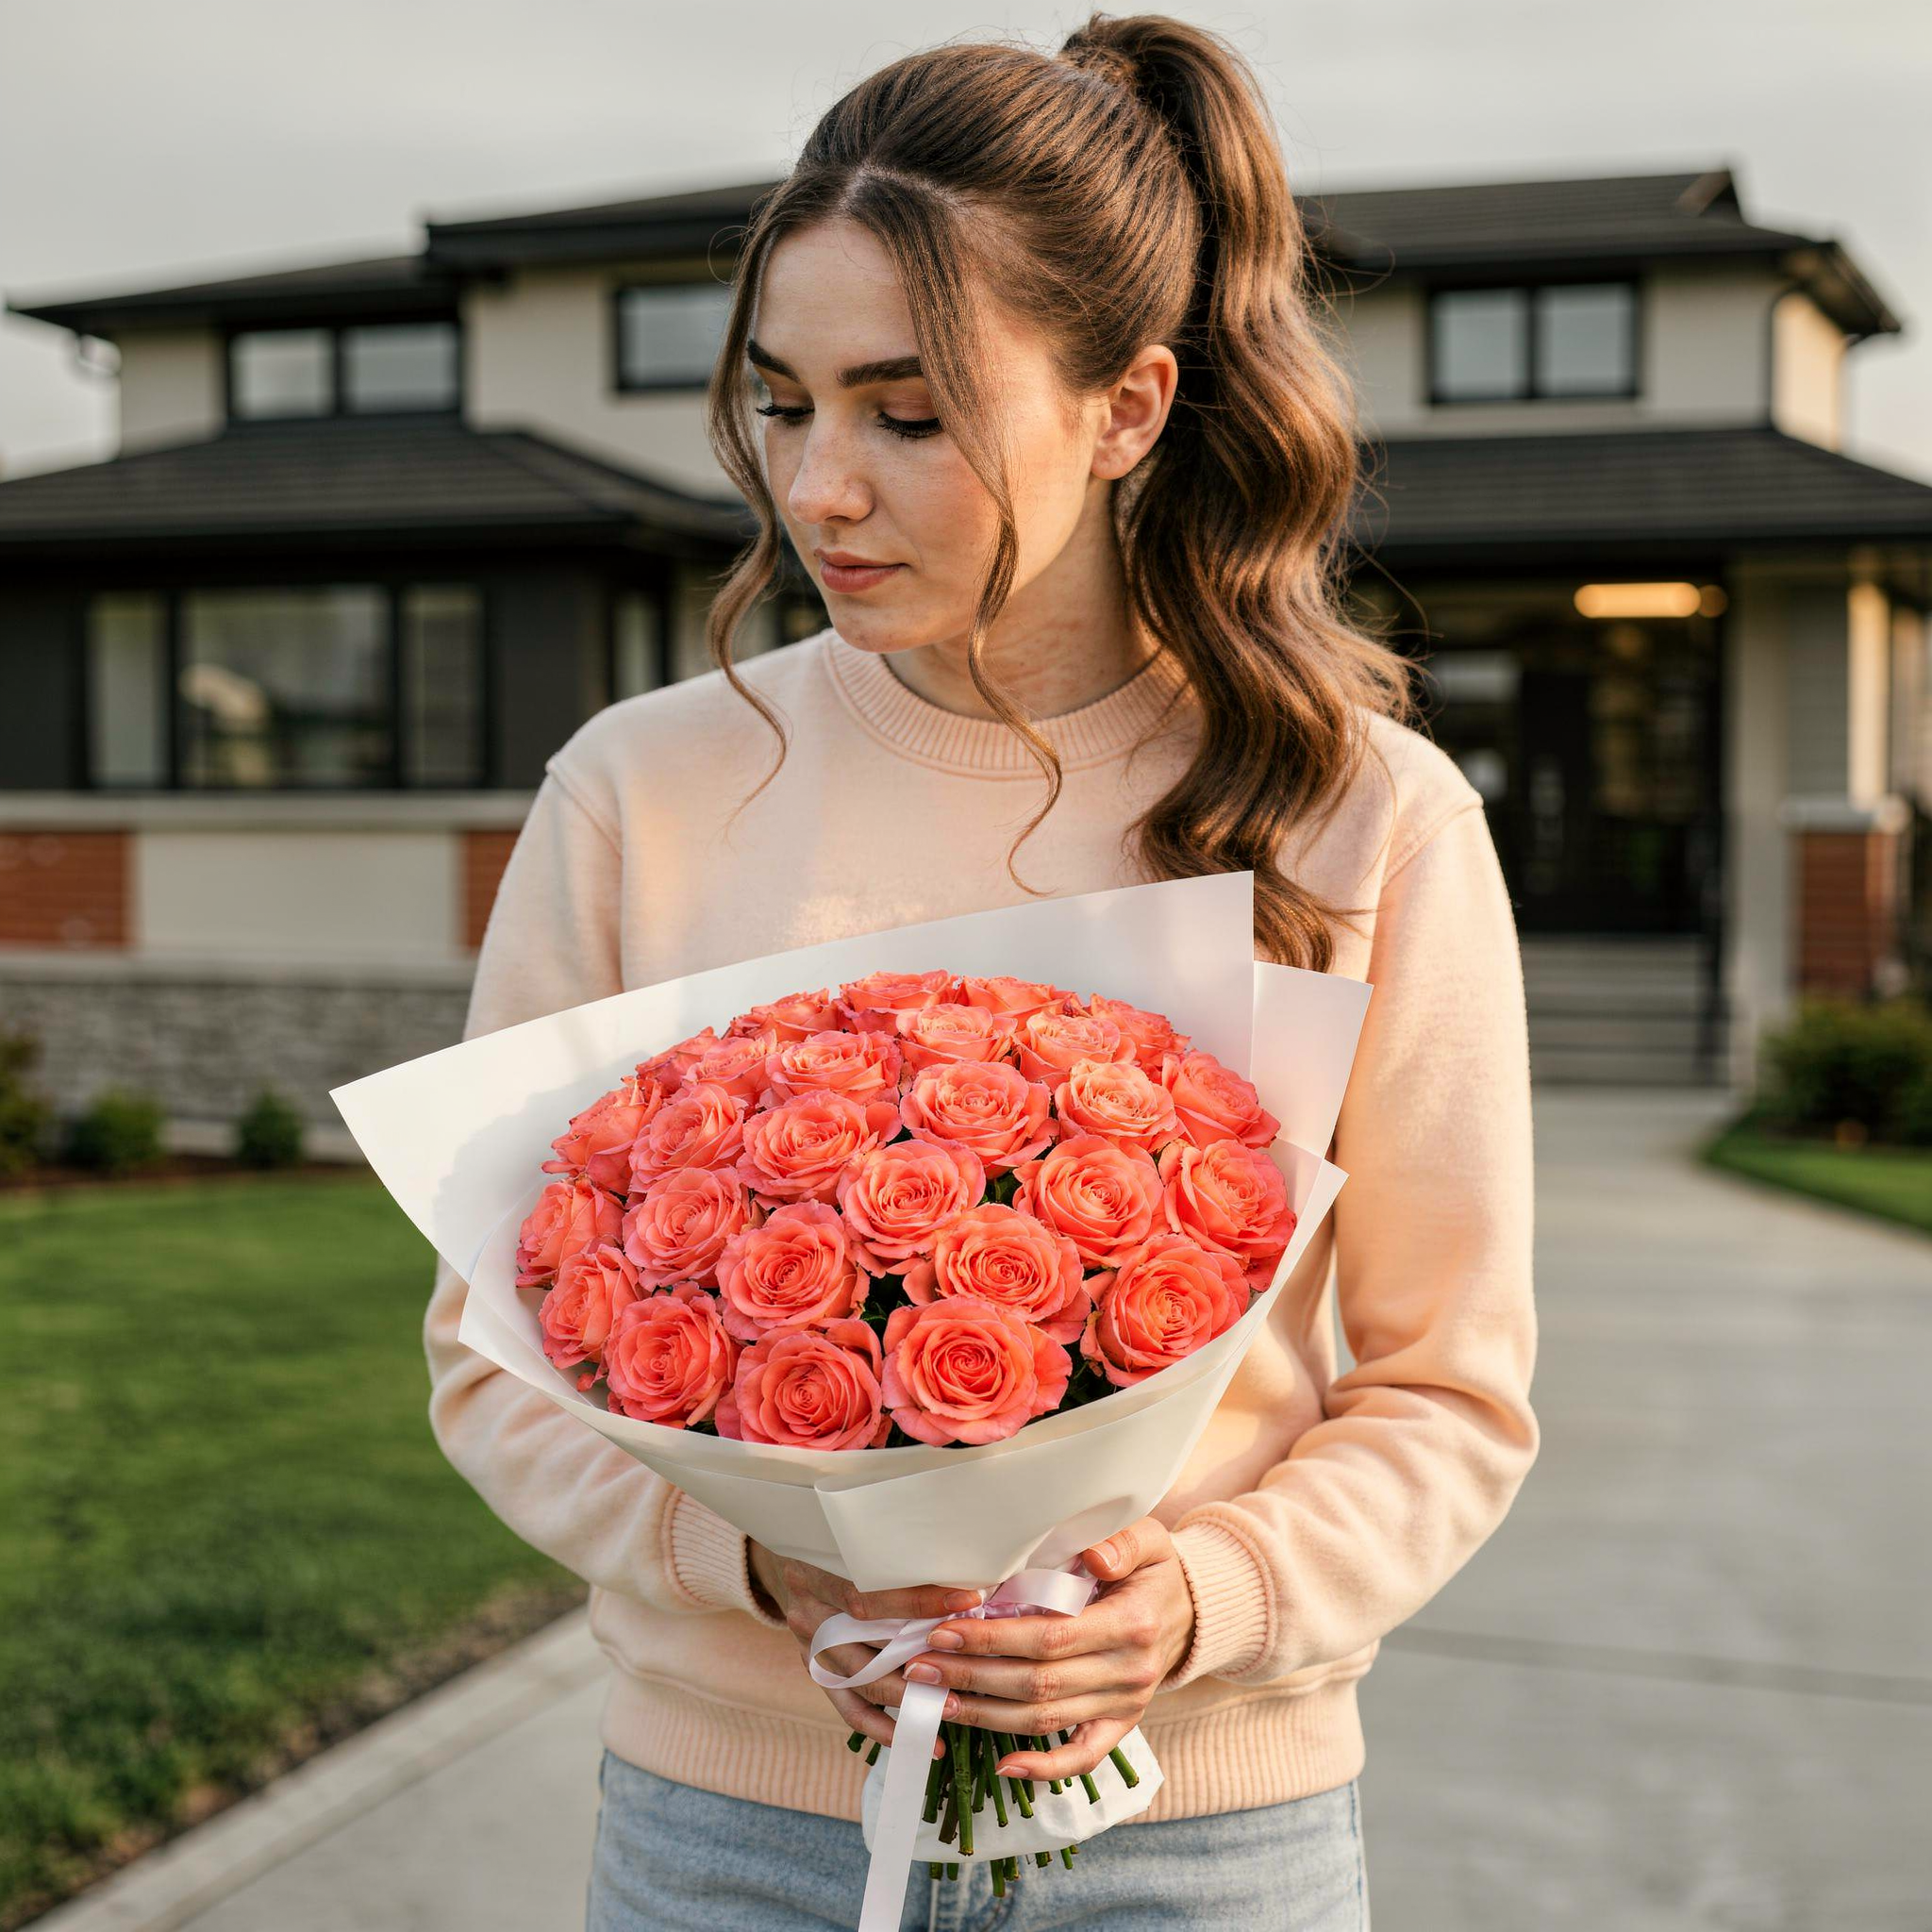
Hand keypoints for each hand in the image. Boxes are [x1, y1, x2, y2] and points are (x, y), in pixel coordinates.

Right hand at [751, 1539, 982, 1761]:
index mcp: (817, 1570)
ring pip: (860, 1678)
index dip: (920, 1600)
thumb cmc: (839, 1548)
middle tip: (963, 1674)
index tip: (967, 1602)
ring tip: (945, 1709)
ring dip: (905, 1696)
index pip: (871, 1594)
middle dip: (919, 1657)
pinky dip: (877, 1724)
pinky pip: (846, 1705)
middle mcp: (808, 1610)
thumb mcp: (856, 1542)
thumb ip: (895, 1559)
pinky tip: (908, 1736)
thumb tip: (959, 1576)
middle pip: (867, 1640)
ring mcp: (808, 1644)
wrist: (788, 1561)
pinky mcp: (814, 1669)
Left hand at [892, 1516, 1195, 1782]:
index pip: (1049, 1638)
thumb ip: (1122, 1542)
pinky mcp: (1121, 1725)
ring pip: (1045, 1720)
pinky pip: (1082, 1757)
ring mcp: (1125, 1705)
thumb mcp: (1149, 1538)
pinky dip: (1044, 1770)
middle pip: (1037, 1683)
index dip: (993, 1639)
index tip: (944, 1630)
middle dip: (972, 1675)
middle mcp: (1129, 1672)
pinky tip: (1001, 1766)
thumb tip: (1093, 1557)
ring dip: (985, 1716)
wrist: (1192, 1608)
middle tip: (921, 1666)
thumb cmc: (1155, 1568)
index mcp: (1130, 1623)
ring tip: (936, 1702)